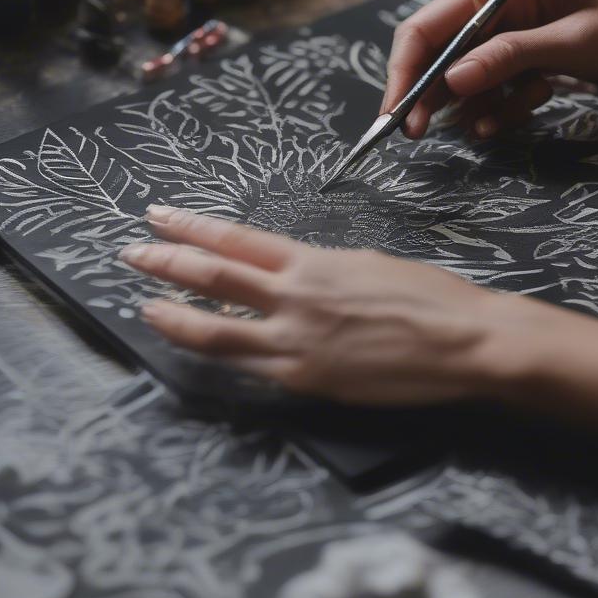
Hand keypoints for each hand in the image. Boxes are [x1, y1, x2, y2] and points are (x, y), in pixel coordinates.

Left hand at [119, 206, 521, 404]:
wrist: (466, 342)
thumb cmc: (432, 298)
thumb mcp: (371, 263)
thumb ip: (324, 269)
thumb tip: (296, 276)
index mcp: (314, 261)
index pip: (236, 239)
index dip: (192, 228)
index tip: (160, 217)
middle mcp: (295, 296)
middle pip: (212, 277)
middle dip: (165, 262)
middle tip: (131, 252)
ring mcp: (296, 342)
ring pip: (214, 330)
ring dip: (172, 315)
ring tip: (143, 305)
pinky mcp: (306, 380)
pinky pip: (249, 367)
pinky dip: (217, 356)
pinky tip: (196, 351)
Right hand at [381, 0, 597, 139]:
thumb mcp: (573, 43)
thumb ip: (508, 59)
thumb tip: (448, 82)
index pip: (428, 28)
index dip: (405, 73)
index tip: (397, 116)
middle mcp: (500, 6)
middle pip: (441, 54)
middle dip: (430, 95)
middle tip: (419, 136)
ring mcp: (517, 31)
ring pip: (471, 76)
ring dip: (473, 106)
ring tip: (487, 130)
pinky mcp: (535, 53)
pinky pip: (502, 85)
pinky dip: (504, 105)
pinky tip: (514, 118)